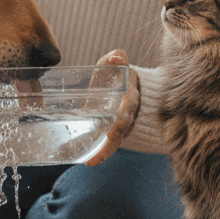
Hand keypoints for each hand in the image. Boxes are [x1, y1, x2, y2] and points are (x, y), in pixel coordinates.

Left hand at [84, 49, 139, 166]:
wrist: (119, 86)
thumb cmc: (113, 74)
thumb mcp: (113, 63)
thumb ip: (116, 57)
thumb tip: (116, 57)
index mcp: (130, 93)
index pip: (130, 102)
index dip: (126, 109)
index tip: (119, 116)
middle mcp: (129, 111)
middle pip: (125, 124)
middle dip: (117, 132)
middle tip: (108, 138)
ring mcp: (122, 123)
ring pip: (118, 138)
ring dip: (107, 149)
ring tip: (93, 159)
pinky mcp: (113, 132)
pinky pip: (110, 145)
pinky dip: (101, 154)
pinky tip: (89, 161)